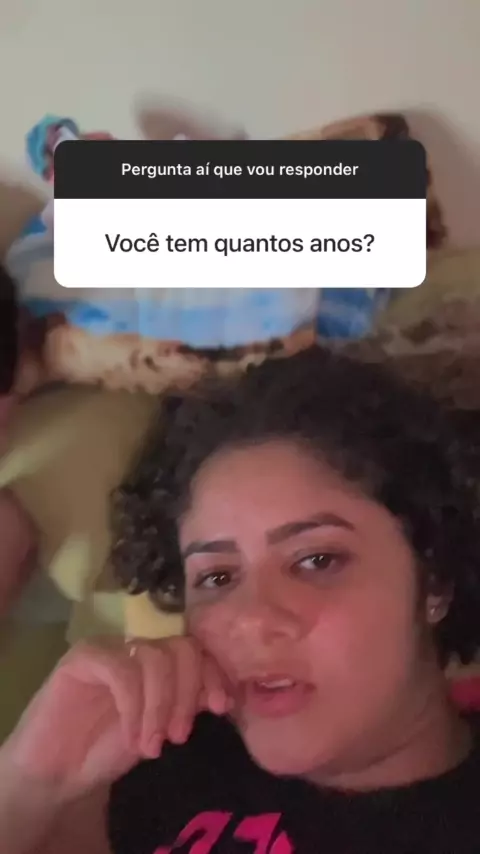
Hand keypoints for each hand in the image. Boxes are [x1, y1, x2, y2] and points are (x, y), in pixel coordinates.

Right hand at [1, 637, 231, 805]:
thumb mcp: (160, 728)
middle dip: (187, 693)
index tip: (221, 707)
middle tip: (178, 735)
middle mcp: (135, 645)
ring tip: (152, 746)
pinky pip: (121, 671)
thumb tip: (223, 696)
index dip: (212, 674)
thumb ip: (187, 706)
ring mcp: (109, 647)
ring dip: (159, 707)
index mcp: (158, 658)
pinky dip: (133, 707)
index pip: (195, 649)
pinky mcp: (82, 656)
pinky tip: (130, 738)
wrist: (57, 772)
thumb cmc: (108, 749)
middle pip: (180, 648)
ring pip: (153, 658)